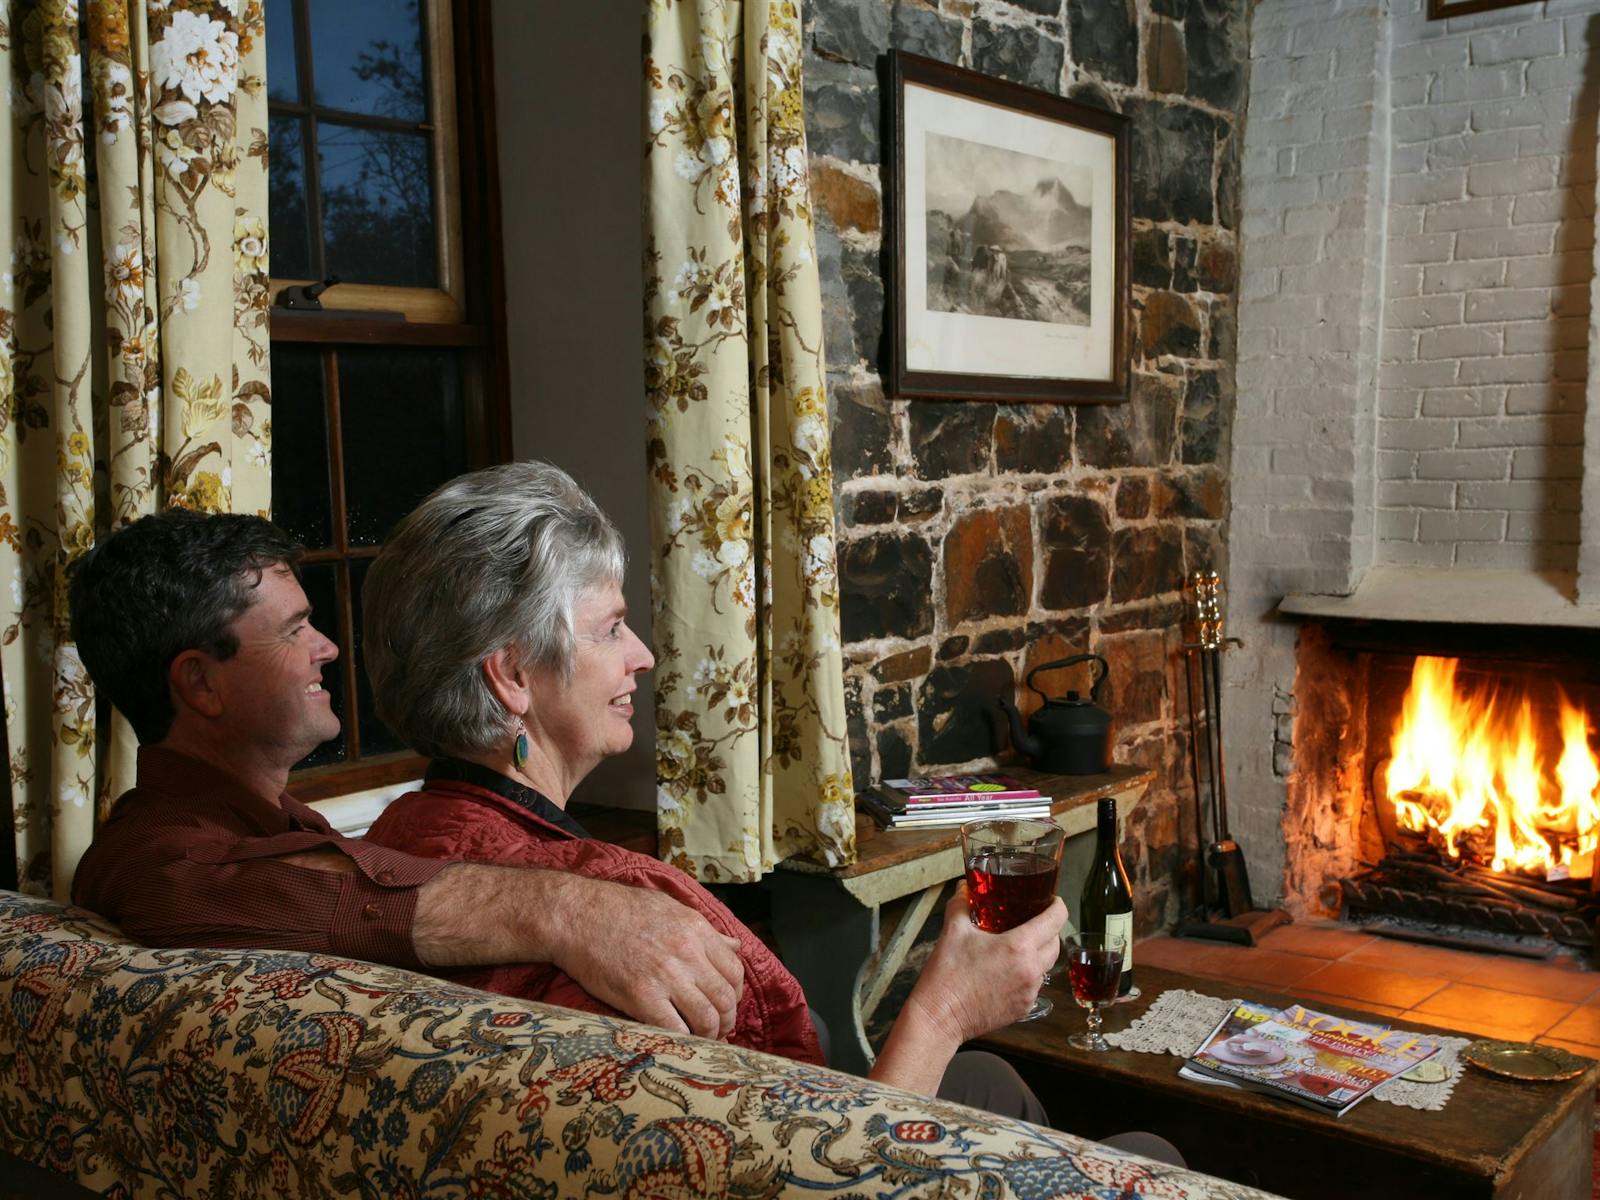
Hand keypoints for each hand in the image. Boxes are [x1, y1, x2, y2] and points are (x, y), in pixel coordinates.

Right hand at [552, 880, 744, 1038]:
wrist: (577, 915)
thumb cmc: (619, 909)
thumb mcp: (669, 908)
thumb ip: (705, 930)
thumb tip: (734, 946)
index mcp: (696, 929)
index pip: (735, 970)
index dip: (736, 994)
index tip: (727, 1004)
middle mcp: (687, 952)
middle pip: (726, 998)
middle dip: (727, 1020)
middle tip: (719, 1029)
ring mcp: (665, 975)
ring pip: (707, 1018)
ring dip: (709, 1035)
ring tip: (702, 1040)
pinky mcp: (641, 997)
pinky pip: (675, 1030)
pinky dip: (683, 1042)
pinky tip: (678, 1043)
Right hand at [904, 886, 1065, 1045]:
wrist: (940, 1016)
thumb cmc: (946, 975)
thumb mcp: (952, 930)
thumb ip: (961, 903)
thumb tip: (965, 888)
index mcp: (1018, 947)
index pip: (1055, 920)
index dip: (1057, 906)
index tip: (1051, 900)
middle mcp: (1030, 971)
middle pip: (1056, 944)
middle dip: (1050, 930)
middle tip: (1033, 920)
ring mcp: (1029, 992)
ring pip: (1046, 966)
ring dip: (1038, 953)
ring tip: (1017, 946)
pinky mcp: (1023, 1009)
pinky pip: (1034, 986)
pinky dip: (1027, 975)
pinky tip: (1007, 971)